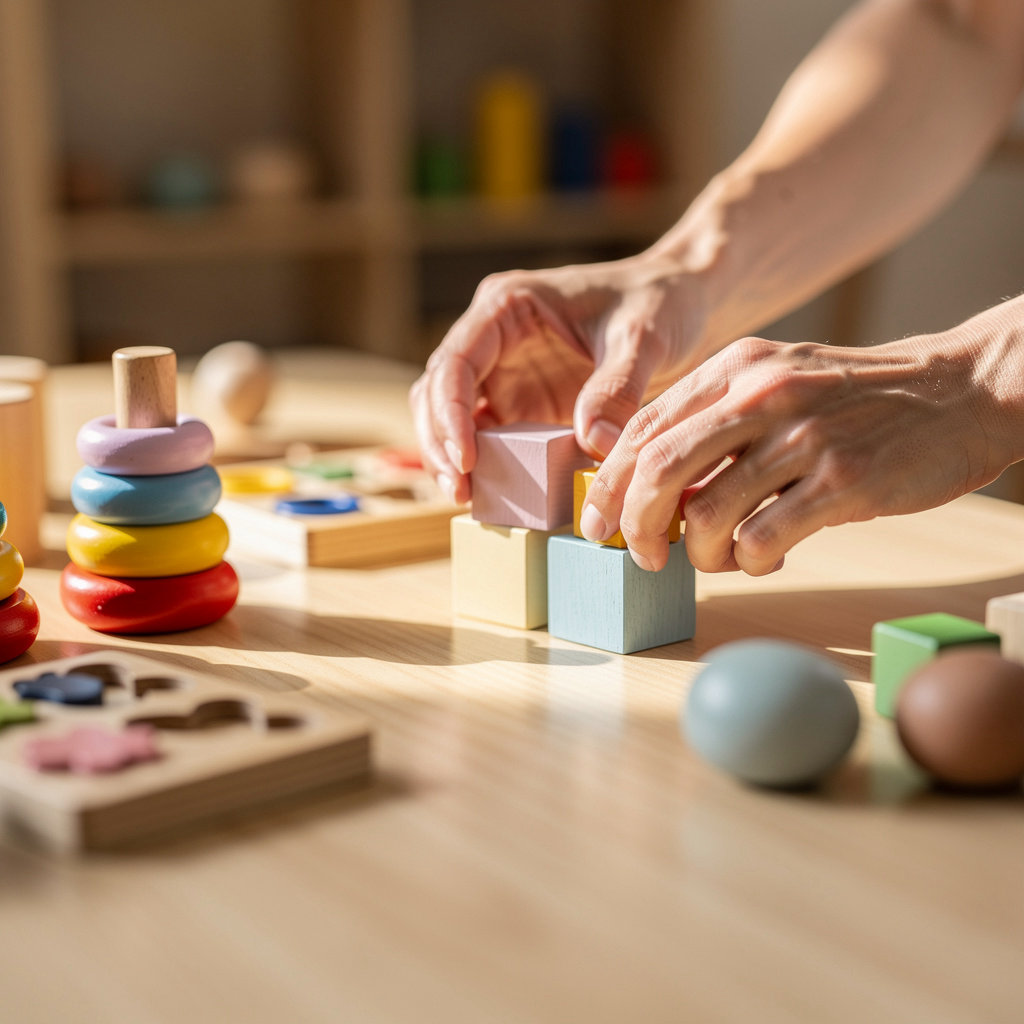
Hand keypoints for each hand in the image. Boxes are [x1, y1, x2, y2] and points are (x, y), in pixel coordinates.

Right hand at [410, 255, 709, 502]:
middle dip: (440, 441)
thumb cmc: (658, 302)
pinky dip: (485, 465)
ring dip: (451, 456)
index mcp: (507, 306)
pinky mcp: (522, 406)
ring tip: (466, 497)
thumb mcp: (642, 338)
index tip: (466, 457)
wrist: (682, 305)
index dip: (450, 410)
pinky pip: (489, 438)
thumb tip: (592, 444)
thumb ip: (616, 387)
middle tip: (459, 489)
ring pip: (452, 418)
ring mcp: (504, 374)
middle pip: (437, 391)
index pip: (457, 359)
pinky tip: (492, 494)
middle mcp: (494, 339)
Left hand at [579, 334, 1010, 575]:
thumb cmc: (859, 399)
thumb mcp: (781, 380)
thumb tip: (656, 488)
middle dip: (635, 524)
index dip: (611, 484)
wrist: (963, 390)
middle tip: (641, 555)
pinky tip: (769, 555)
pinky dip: (751, 562)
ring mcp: (804, 437)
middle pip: (659, 469)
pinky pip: (762, 540)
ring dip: (701, 553)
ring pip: (707, 515)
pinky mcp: (844, 481)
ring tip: (724, 556)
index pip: (643, 427)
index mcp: (737, 368)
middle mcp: (762, 395)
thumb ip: (718, 421)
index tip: (600, 523)